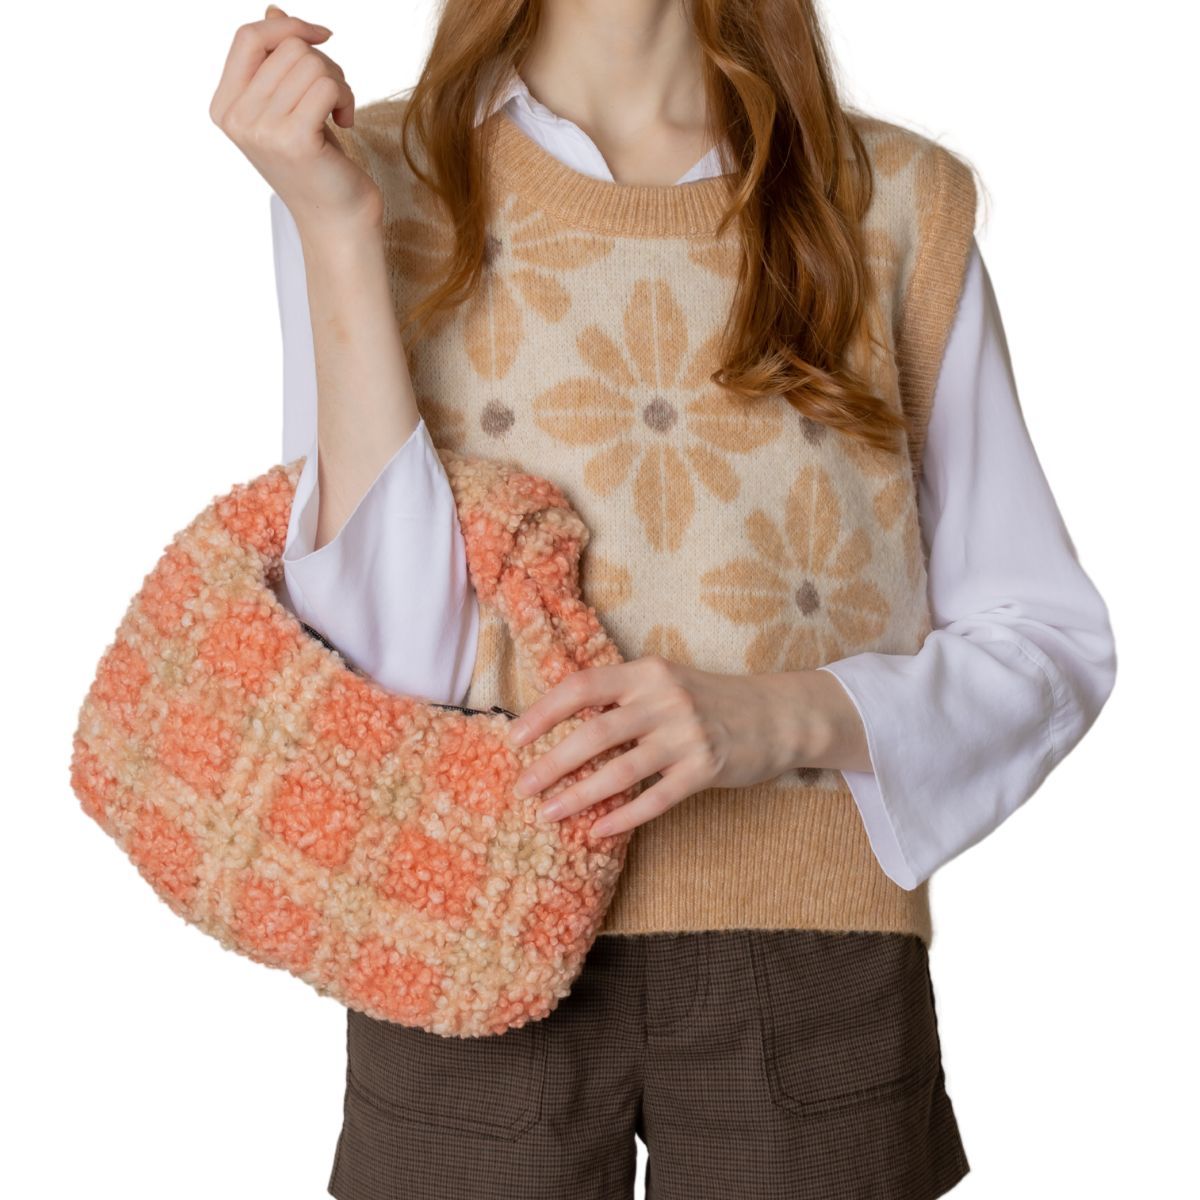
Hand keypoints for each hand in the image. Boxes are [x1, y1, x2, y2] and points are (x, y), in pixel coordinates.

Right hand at [209, 6, 381, 233]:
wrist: (337, 220)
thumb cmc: (318, 163)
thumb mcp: (290, 106)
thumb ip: (276, 61)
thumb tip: (274, 10)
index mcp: (225, 106)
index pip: (248, 37)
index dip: (288, 27)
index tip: (323, 37)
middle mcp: (237, 118)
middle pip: (287, 47)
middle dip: (324, 65)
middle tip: (334, 100)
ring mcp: (262, 130)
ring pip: (310, 63)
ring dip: (339, 83)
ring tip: (339, 113)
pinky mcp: (293, 140)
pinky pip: (327, 86)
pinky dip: (346, 98)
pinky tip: (346, 122)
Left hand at [505, 655, 868, 837]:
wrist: (777, 714)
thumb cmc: (709, 700)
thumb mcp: (665, 683)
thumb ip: (622, 697)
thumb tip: (563, 723)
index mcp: (647, 672)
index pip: (583, 687)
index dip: (545, 712)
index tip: (516, 738)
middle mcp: (665, 699)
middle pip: (595, 733)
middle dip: (553, 764)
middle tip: (523, 788)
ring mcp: (687, 735)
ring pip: (621, 771)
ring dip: (579, 796)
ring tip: (549, 814)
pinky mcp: (706, 768)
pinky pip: (656, 798)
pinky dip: (623, 817)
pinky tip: (598, 830)